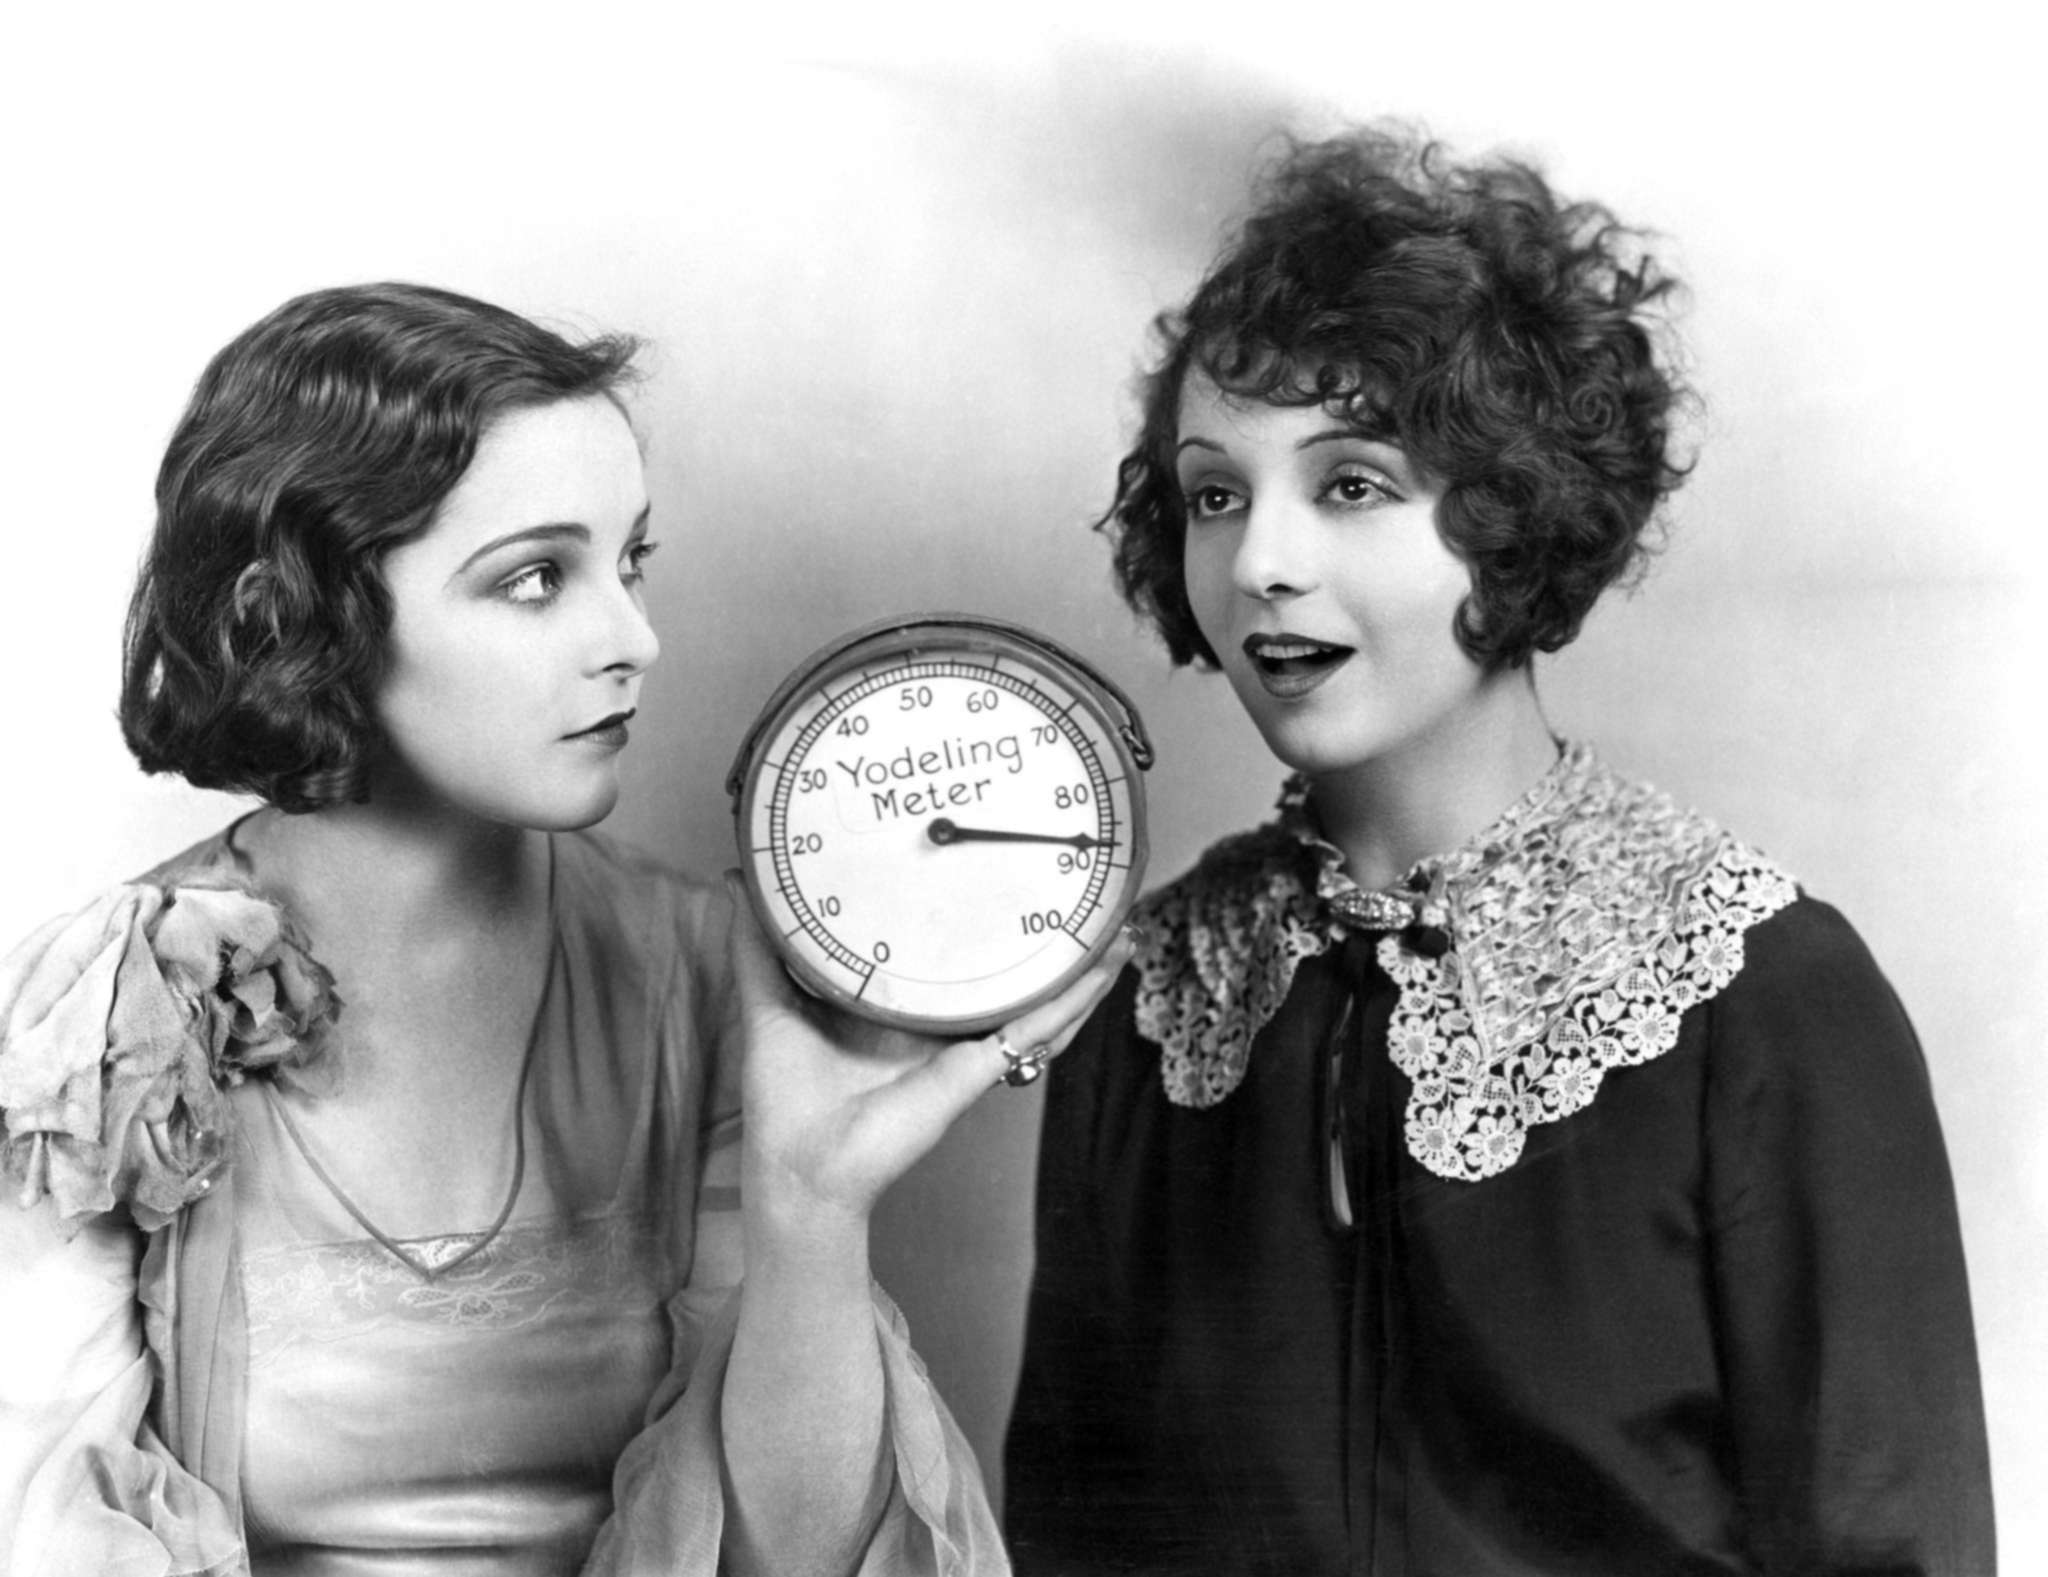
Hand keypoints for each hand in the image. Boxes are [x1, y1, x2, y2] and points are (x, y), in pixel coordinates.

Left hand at [721, 871, 1132, 1234]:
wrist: (799, 1168)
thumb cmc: (786, 1099)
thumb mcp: (770, 1003)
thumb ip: (761, 946)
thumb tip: (742, 880)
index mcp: (899, 1009)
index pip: (948, 959)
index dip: (978, 922)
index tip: (997, 875)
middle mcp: (940, 1028)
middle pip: (1006, 979)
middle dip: (1047, 946)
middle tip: (1081, 899)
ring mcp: (964, 1050)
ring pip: (1036, 1003)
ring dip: (1079, 972)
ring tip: (1115, 932)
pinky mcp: (974, 1070)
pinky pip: (1033, 1030)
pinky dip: (1070, 1002)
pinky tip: (1100, 971)